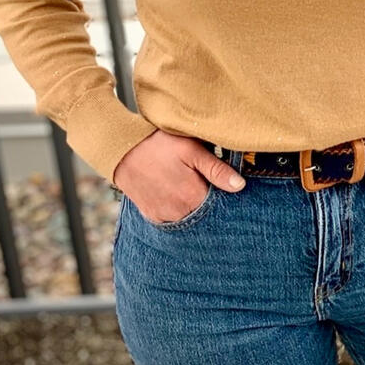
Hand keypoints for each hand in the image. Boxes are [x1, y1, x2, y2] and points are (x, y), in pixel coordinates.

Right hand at [112, 130, 245, 223]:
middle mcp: (179, 213)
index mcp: (192, 196)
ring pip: (189, 218)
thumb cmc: (160, 145)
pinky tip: (176, 192)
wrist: (123, 150)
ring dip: (193, 206)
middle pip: (204, 214)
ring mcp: (164, 217)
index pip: (219, 205)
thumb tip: (240, 186)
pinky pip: (172, 219)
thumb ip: (217, 169)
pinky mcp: (153, 216)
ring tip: (188, 184)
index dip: (223, 194)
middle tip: (202, 180)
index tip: (222, 183)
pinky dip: (178, 209)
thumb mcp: (191, 150)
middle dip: (209, 201)